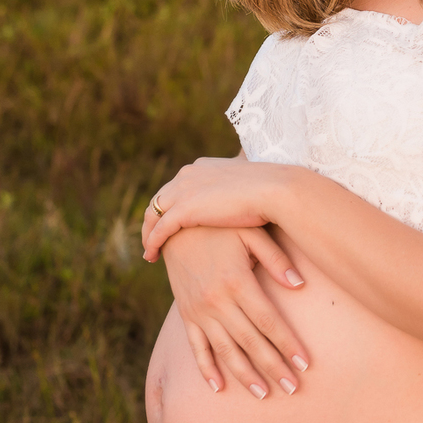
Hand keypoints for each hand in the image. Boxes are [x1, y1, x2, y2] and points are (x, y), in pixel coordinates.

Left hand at [142, 156, 278, 259]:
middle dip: (154, 219)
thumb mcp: (249, 185)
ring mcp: (183, 190)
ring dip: (148, 233)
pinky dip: (152, 242)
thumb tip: (246, 198)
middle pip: (160, 198)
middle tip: (153, 238)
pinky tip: (151, 256)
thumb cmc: (270, 191)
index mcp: (201, 166)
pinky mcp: (184, 209)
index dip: (172, 205)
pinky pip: (159, 229)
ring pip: (153, 214)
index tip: (171, 222)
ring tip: (150, 252)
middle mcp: (187, 174)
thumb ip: (238, 189)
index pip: (176, 186)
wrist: (274, 191)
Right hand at [160, 224, 308, 399]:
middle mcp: (217, 301)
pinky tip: (219, 388)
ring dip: (245, 375)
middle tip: (293, 388)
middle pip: (250, 342)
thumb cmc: (220, 226)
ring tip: (264, 394)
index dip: (288, 343)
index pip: (268, 321)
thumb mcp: (250, 232)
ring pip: (225, 350)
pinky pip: (196, 347)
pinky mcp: (186, 314)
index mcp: (237, 281)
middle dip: (273, 366)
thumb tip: (299, 284)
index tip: (305, 364)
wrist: (174, 225)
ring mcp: (199, 311)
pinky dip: (206, 369)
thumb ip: (275, 258)